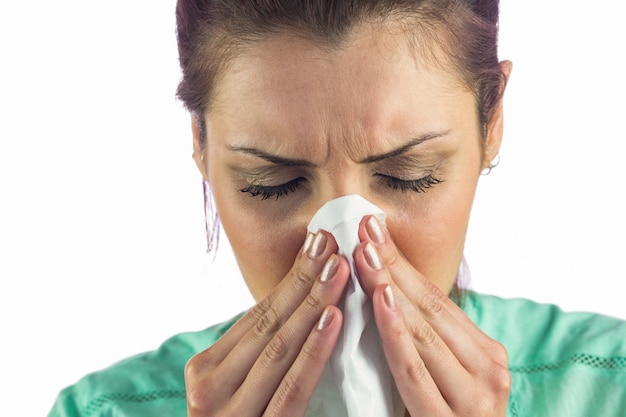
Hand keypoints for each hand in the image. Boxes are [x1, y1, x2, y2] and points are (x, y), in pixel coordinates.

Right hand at [185, 230, 350, 416]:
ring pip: (279, 349)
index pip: (258, 315)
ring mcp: (228, 414)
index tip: (320, 240)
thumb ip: (266, 348)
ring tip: (338, 267)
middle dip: (304, 279)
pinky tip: (332, 319)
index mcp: (207, 369)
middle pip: (269, 324)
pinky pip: (291, 390)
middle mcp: (208, 389)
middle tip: (333, 241)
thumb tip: (302, 295)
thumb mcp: (246, 381)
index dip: (292, 276)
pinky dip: (312, 352)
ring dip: (312, 303)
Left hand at [353, 216, 510, 416]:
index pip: (436, 297)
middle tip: (363, 231)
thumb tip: (384, 282)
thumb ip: (420, 335)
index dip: (402, 261)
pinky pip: (415, 372)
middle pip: (429, 308)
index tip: (372, 229)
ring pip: (423, 333)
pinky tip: (380, 301)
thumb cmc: (441, 414)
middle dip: (392, 266)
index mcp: (484, 352)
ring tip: (364, 254)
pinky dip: (396, 334)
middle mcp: (490, 370)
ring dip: (389, 289)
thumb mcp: (437, 369)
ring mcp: (477, 398)